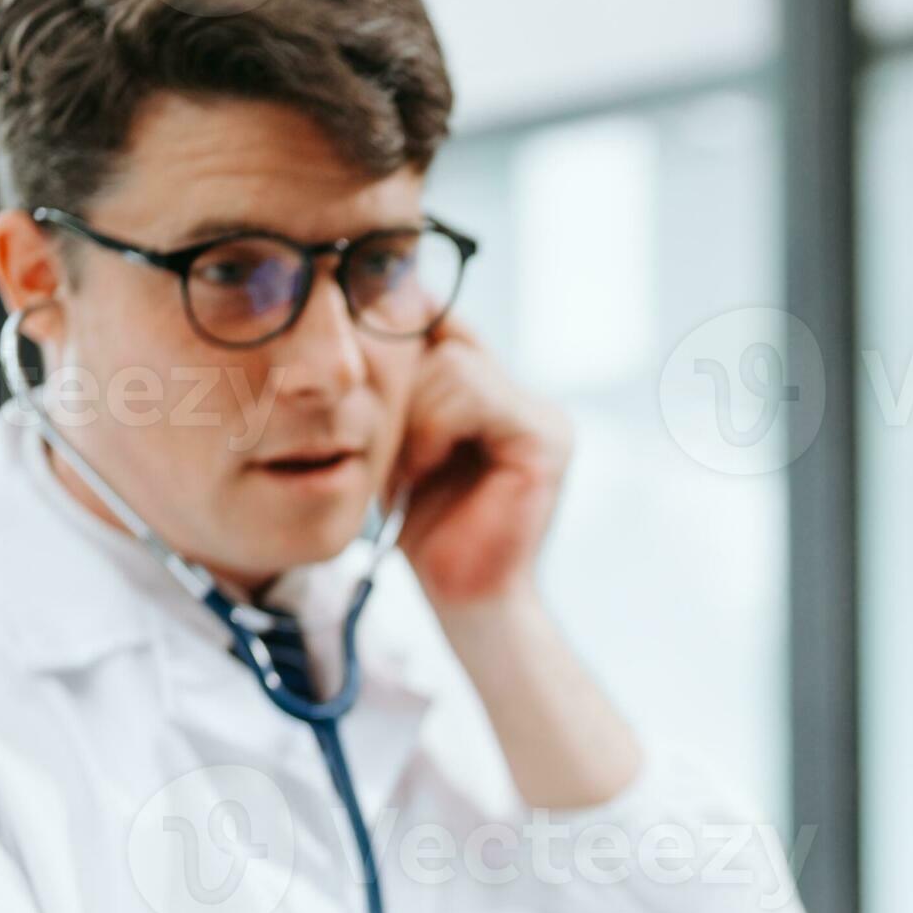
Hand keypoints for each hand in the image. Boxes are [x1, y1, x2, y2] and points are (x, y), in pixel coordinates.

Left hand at [388, 315, 571, 609]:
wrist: (465, 603)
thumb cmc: (429, 534)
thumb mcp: (404, 447)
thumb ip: (410, 390)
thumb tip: (381, 309)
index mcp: (502, 396)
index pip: (448, 330)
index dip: (402, 346)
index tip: (367, 380)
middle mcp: (531, 400)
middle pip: (446, 342)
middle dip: (403, 394)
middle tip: (392, 457)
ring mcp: (544, 417)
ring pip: (454, 365)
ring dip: (414, 418)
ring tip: (411, 472)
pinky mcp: (546, 439)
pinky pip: (472, 394)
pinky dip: (433, 429)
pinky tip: (427, 471)